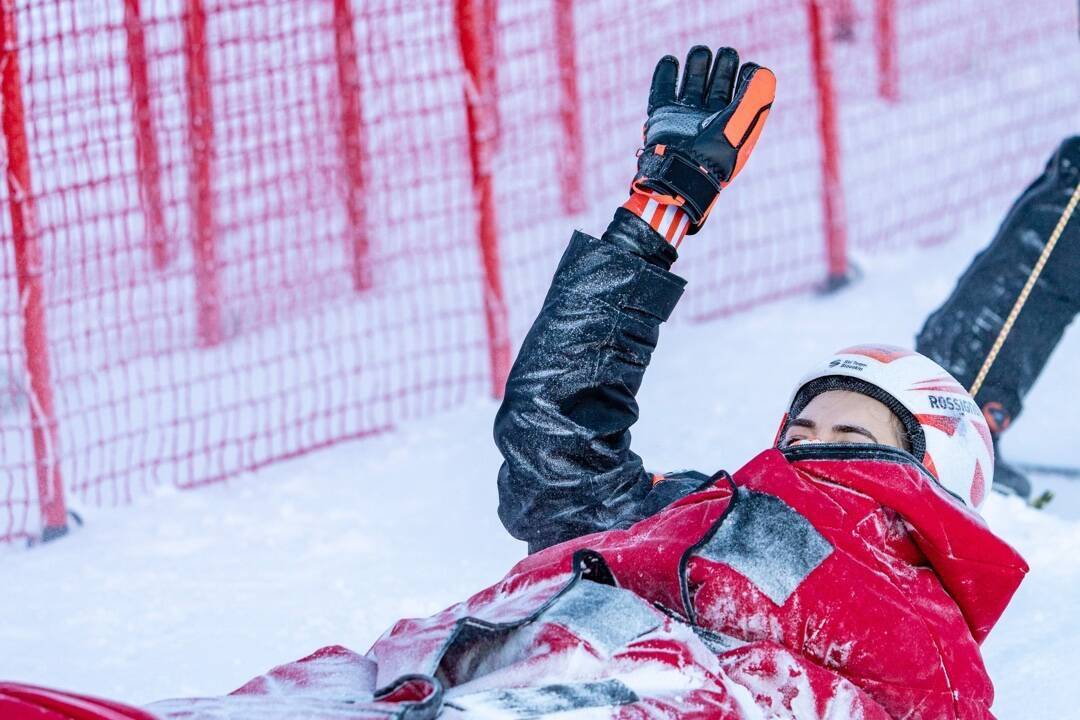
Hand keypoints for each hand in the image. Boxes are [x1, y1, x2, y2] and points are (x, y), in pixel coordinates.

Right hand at [633, 46, 774, 232]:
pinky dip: (665, 74)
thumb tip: (763, 70)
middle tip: (726, 54)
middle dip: (722, 65)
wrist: (680, 175)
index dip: (746, 76)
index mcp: (731, 122)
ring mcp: (684, 116)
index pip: (741, 91)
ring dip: (697, 64)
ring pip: (692, 81)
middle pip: (717, 82)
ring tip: (700, 52)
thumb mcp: (741, 125)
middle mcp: (708, 117)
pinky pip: (662, 90)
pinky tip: (671, 61)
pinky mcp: (662, 116)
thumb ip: (755, 97)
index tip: (747, 67)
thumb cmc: (715, 156)